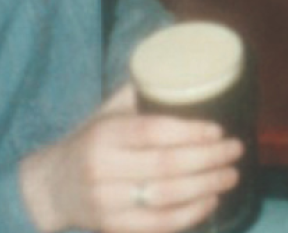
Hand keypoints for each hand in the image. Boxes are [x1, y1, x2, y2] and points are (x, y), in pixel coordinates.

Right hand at [19, 86, 242, 232]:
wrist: (52, 186)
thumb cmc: (92, 141)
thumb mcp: (108, 113)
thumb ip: (142, 95)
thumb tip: (189, 72)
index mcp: (104, 135)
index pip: (152, 132)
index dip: (190, 132)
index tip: (219, 129)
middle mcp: (102, 170)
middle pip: (166, 167)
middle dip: (209, 159)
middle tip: (235, 150)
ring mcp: (107, 204)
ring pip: (166, 199)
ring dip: (206, 188)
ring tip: (231, 174)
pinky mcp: (113, 228)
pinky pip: (158, 226)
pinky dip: (190, 215)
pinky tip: (211, 201)